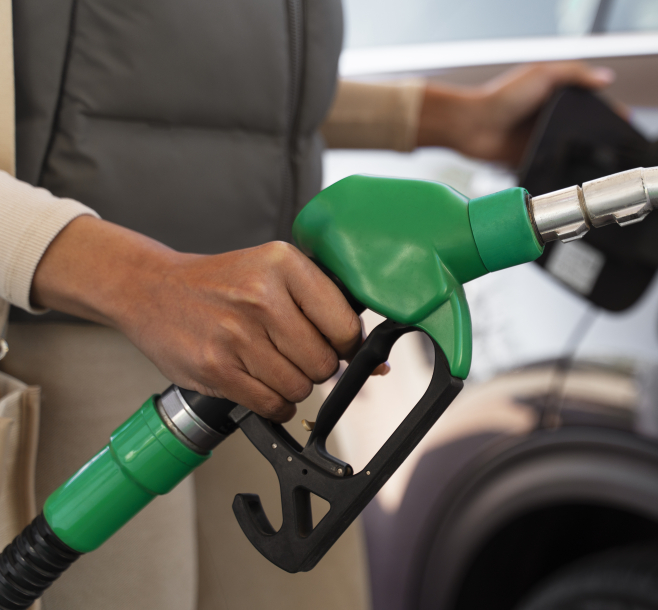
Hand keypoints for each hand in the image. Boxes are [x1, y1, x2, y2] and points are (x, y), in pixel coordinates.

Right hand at [31, 216, 382, 421]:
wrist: (151, 289)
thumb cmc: (221, 283)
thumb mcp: (274, 272)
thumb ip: (326, 308)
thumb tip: (377, 364)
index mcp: (283, 263)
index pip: (345, 326)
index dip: (344, 344)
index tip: (330, 343)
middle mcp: (260, 295)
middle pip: (324, 363)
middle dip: (315, 367)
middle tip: (291, 353)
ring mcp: (236, 334)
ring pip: (299, 388)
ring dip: (291, 385)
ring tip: (267, 363)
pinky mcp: (215, 368)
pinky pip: (272, 405)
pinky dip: (273, 403)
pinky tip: (257, 381)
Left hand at [417, 62, 613, 166]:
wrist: (474, 127)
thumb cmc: (501, 97)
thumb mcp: (542, 74)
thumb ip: (574, 74)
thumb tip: (605, 78)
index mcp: (554, 96)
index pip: (588, 103)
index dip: (607, 111)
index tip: (624, 120)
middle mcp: (549, 118)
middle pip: (582, 128)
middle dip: (599, 136)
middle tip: (618, 146)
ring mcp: (541, 139)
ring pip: (570, 148)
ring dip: (582, 154)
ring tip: (602, 161)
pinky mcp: (532, 158)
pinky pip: (552, 164)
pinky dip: (562, 168)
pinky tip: (574, 171)